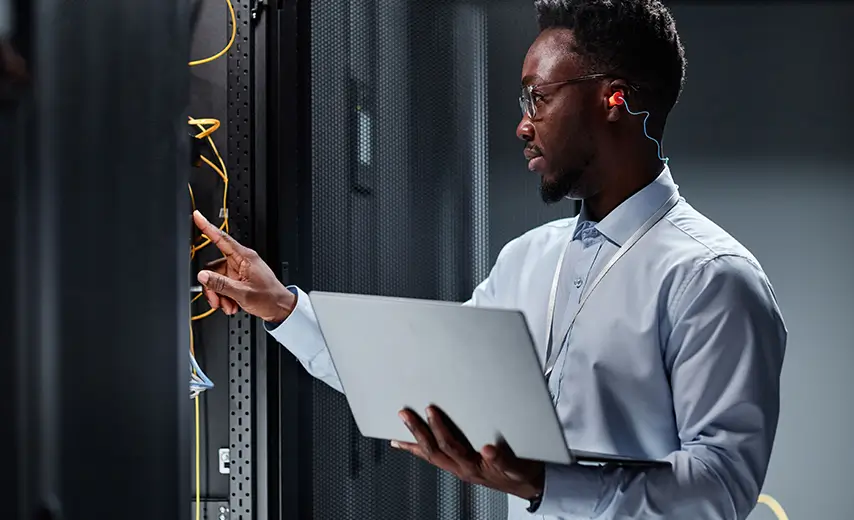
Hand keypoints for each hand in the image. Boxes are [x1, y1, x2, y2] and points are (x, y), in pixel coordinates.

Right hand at [192, 210, 295, 322]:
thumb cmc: (269, 297)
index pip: (221, 238)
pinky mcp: (238, 280)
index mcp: (244, 257)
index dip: (207, 227)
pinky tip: (231, 304)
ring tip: (228, 305)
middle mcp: (240, 261)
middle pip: (213, 268)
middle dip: (212, 286)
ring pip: (216, 279)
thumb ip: (220, 283)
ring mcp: (238, 271)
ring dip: (219, 294)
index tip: (198, 216)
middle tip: (217, 300)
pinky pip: (223, 285)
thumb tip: (203, 276)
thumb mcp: (242, 292)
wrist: (279, 308)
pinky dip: (224, 297)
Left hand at [392, 405, 544, 499]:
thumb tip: (488, 449)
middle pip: (433, 451)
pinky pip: (436, 458)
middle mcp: (462, 468)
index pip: (450, 446)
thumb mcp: (517, 466)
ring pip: (431, 456)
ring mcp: (459, 468)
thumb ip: (503, 459)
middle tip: (404, 415)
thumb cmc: (521, 473)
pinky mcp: (461, 466)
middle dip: (417, 432)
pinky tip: (414, 446)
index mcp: (473, 466)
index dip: (439, 428)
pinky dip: (421, 452)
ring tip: (399, 434)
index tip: (431, 411)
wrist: (528, 485)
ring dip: (414, 443)